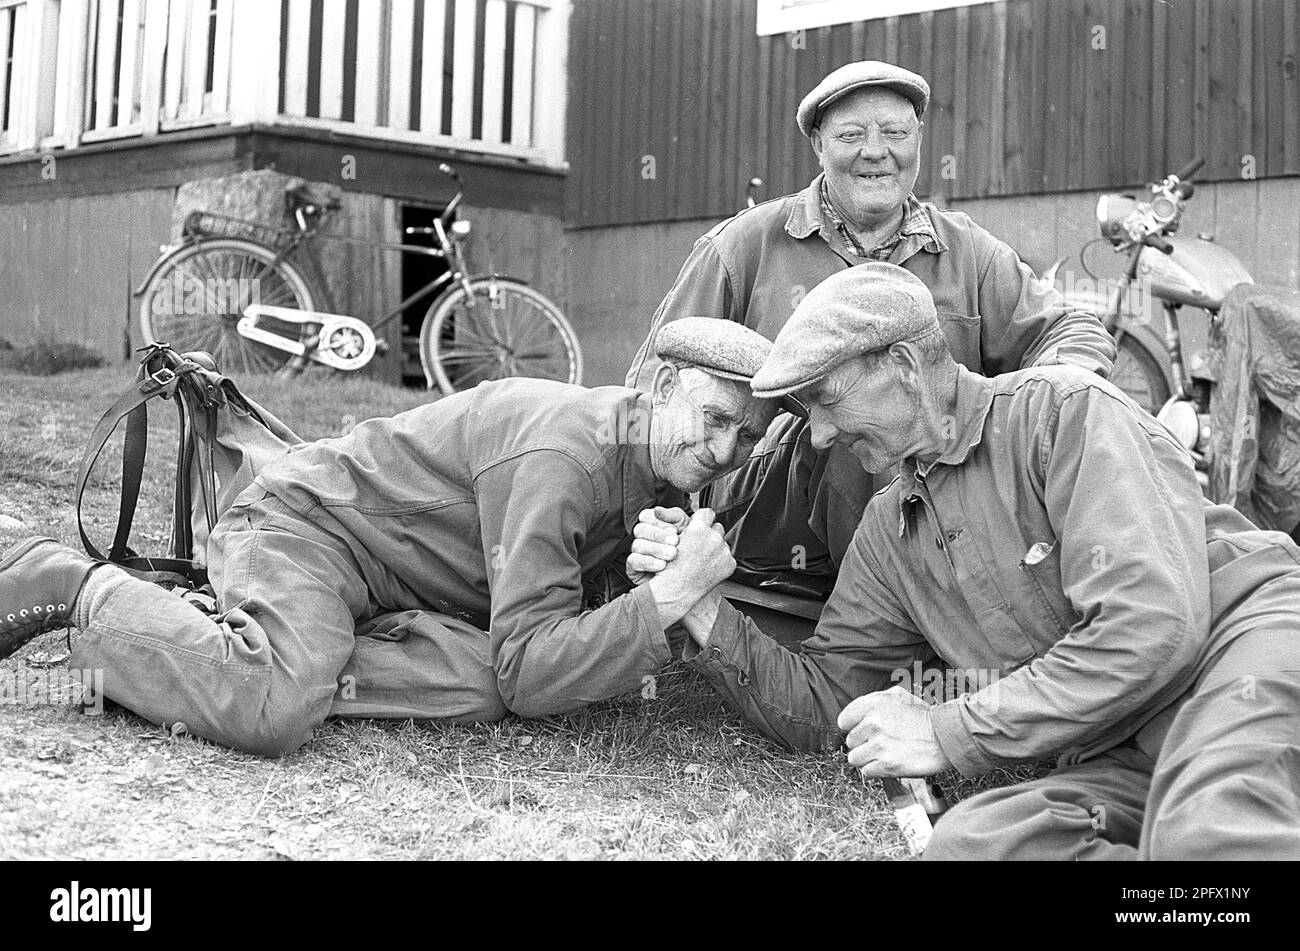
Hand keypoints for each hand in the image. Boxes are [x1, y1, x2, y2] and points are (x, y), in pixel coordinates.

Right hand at [627, 506, 688, 584]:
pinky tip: (662, 566)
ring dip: (656, 549)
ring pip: (638, 544)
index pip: (646, 516)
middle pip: (641, 529)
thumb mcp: (687, 530)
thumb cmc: (689, 552)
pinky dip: (649, 562)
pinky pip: (634, 561)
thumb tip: (657, 510)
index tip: (675, 530)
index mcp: (655, 525)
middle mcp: (644, 537)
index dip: (659, 521)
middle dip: (659, 535)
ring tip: (672, 555)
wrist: (690, 580)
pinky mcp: (634, 567)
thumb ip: (675, 516)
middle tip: (676, 542)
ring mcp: (638, 552)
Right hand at [647, 508, 734, 627]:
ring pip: (723, 542)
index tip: (699, 524)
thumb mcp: (673, 540)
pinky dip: (720, 561)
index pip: (707, 513)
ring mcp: (723, 551)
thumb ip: (685, 525)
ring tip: (701, 558)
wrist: (676, 591)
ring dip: (715, 547)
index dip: (702, 518)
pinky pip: (727, 557)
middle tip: (698, 545)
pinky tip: (707, 567)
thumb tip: (694, 517)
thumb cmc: (669, 567)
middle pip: (717, 527)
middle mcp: (713, 538)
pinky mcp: (729, 564)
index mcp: (698, 529)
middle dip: (709, 533)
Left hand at [837, 686, 950, 777]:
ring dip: (868, 759)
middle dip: (863, 744)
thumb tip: (857, 710)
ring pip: (855, 758)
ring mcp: (879, 745)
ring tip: (885, 753)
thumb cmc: (924, 717)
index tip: (862, 731)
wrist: (946, 737)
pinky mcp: (887, 765)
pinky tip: (890, 762)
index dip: (853, 727)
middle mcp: (873, 724)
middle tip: (882, 742)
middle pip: (850, 742)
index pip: (843, 721)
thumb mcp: (899, 696)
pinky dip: (876, 770)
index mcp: (873, 704)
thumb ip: (875, 699)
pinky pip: (866, 772)